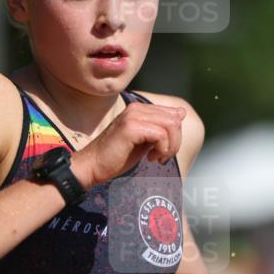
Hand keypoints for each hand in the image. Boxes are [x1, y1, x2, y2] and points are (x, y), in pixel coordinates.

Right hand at [71, 102, 185, 187]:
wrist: (92, 165)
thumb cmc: (116, 156)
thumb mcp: (144, 141)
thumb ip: (161, 128)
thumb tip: (181, 113)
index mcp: (139, 109)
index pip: (173, 114)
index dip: (175, 135)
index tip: (163, 150)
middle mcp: (136, 108)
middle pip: (175, 119)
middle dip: (175, 141)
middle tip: (162, 156)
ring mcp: (133, 116)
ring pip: (171, 125)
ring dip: (170, 146)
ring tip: (157, 157)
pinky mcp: (131, 127)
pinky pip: (160, 135)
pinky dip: (162, 149)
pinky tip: (150, 158)